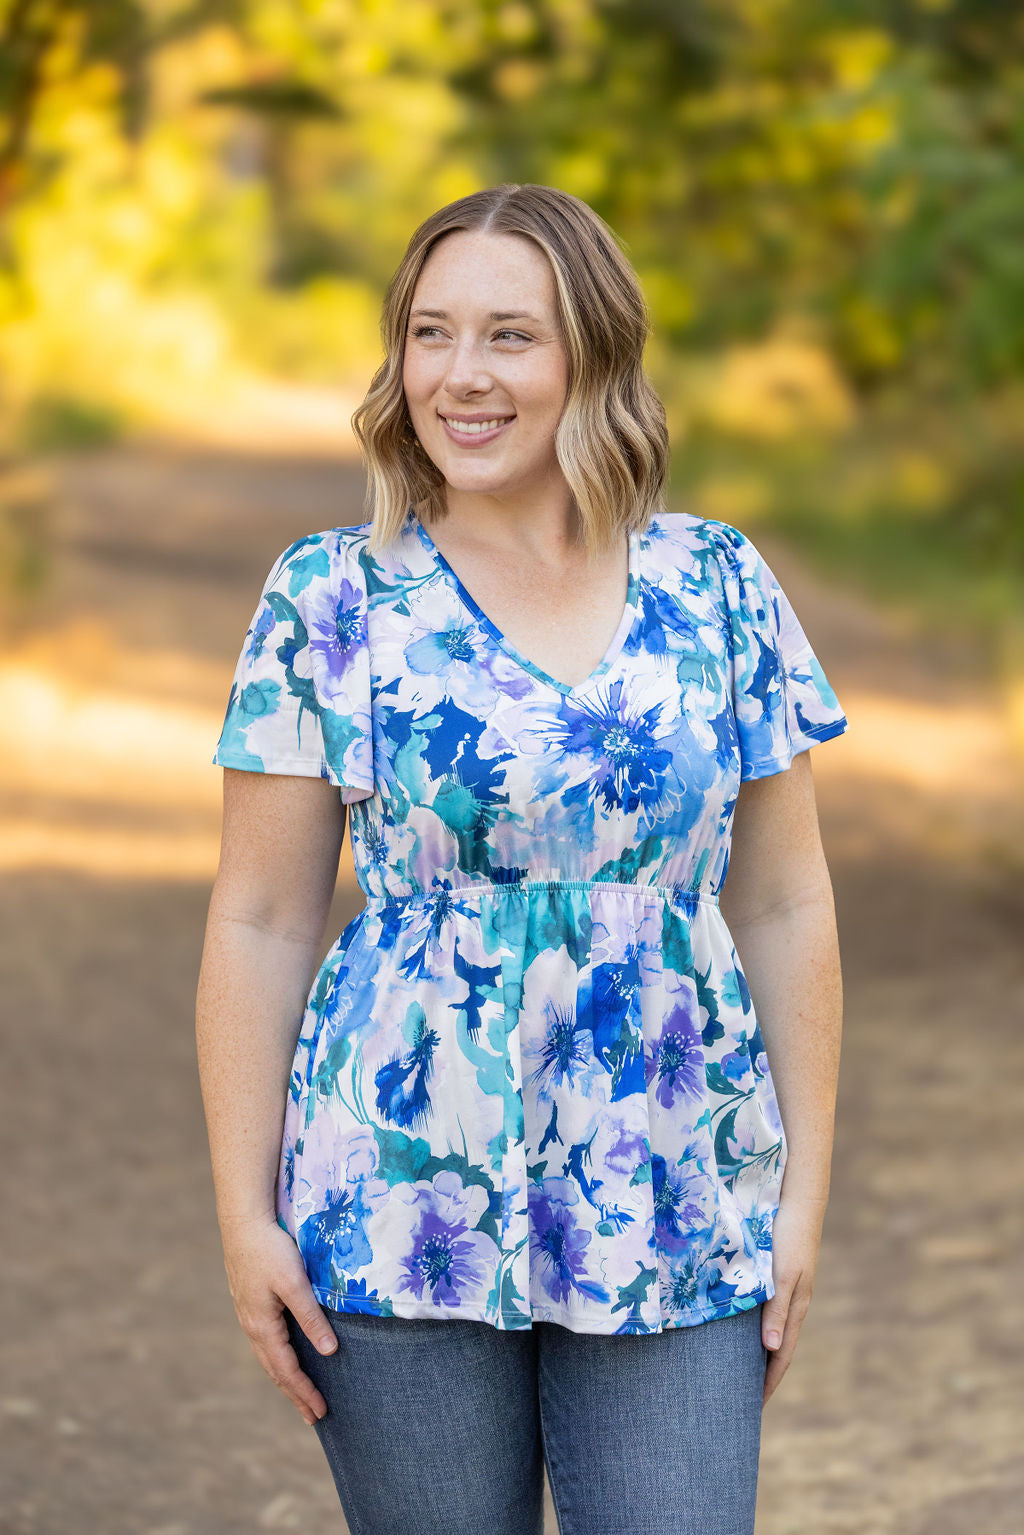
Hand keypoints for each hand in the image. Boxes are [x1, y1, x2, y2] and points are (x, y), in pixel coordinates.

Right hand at [221, 1213, 338, 1425]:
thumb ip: (311, 1317)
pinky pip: (266, 1341)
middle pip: (275, 1370)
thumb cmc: (271, 1249)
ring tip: (300, 1393)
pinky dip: (278, 1358)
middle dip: (295, 1393)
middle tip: (314, 1416)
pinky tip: (286, 1355)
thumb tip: (329, 1352)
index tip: (321, 1412)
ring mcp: (249, 1315)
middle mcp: (253, 1326)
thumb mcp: (295, 1283)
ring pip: (269, 1356)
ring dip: (286, 1377)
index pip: (286, 1370)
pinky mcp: (250, 1303)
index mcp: (263, 1326)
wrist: (243, 1221)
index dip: (304, 1392)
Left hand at [761, 1195, 825, 1406]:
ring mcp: (786, 1290)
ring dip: (756, 1352)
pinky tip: (740, 1328)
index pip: (780, 1357)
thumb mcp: (782, 1274)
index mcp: (794, 1309)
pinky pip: (766, 1311)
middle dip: (761, 1374)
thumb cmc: (789, 1237)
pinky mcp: (778, 1275)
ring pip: (771, 1330)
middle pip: (776, 1349)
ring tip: (737, 1370)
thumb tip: (769, 1349)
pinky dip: (754, 1328)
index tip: (751, 1408)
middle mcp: (792, 1304)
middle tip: (740, 1398)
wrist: (800, 1201)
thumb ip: (776, 1309)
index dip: (767, 1383)